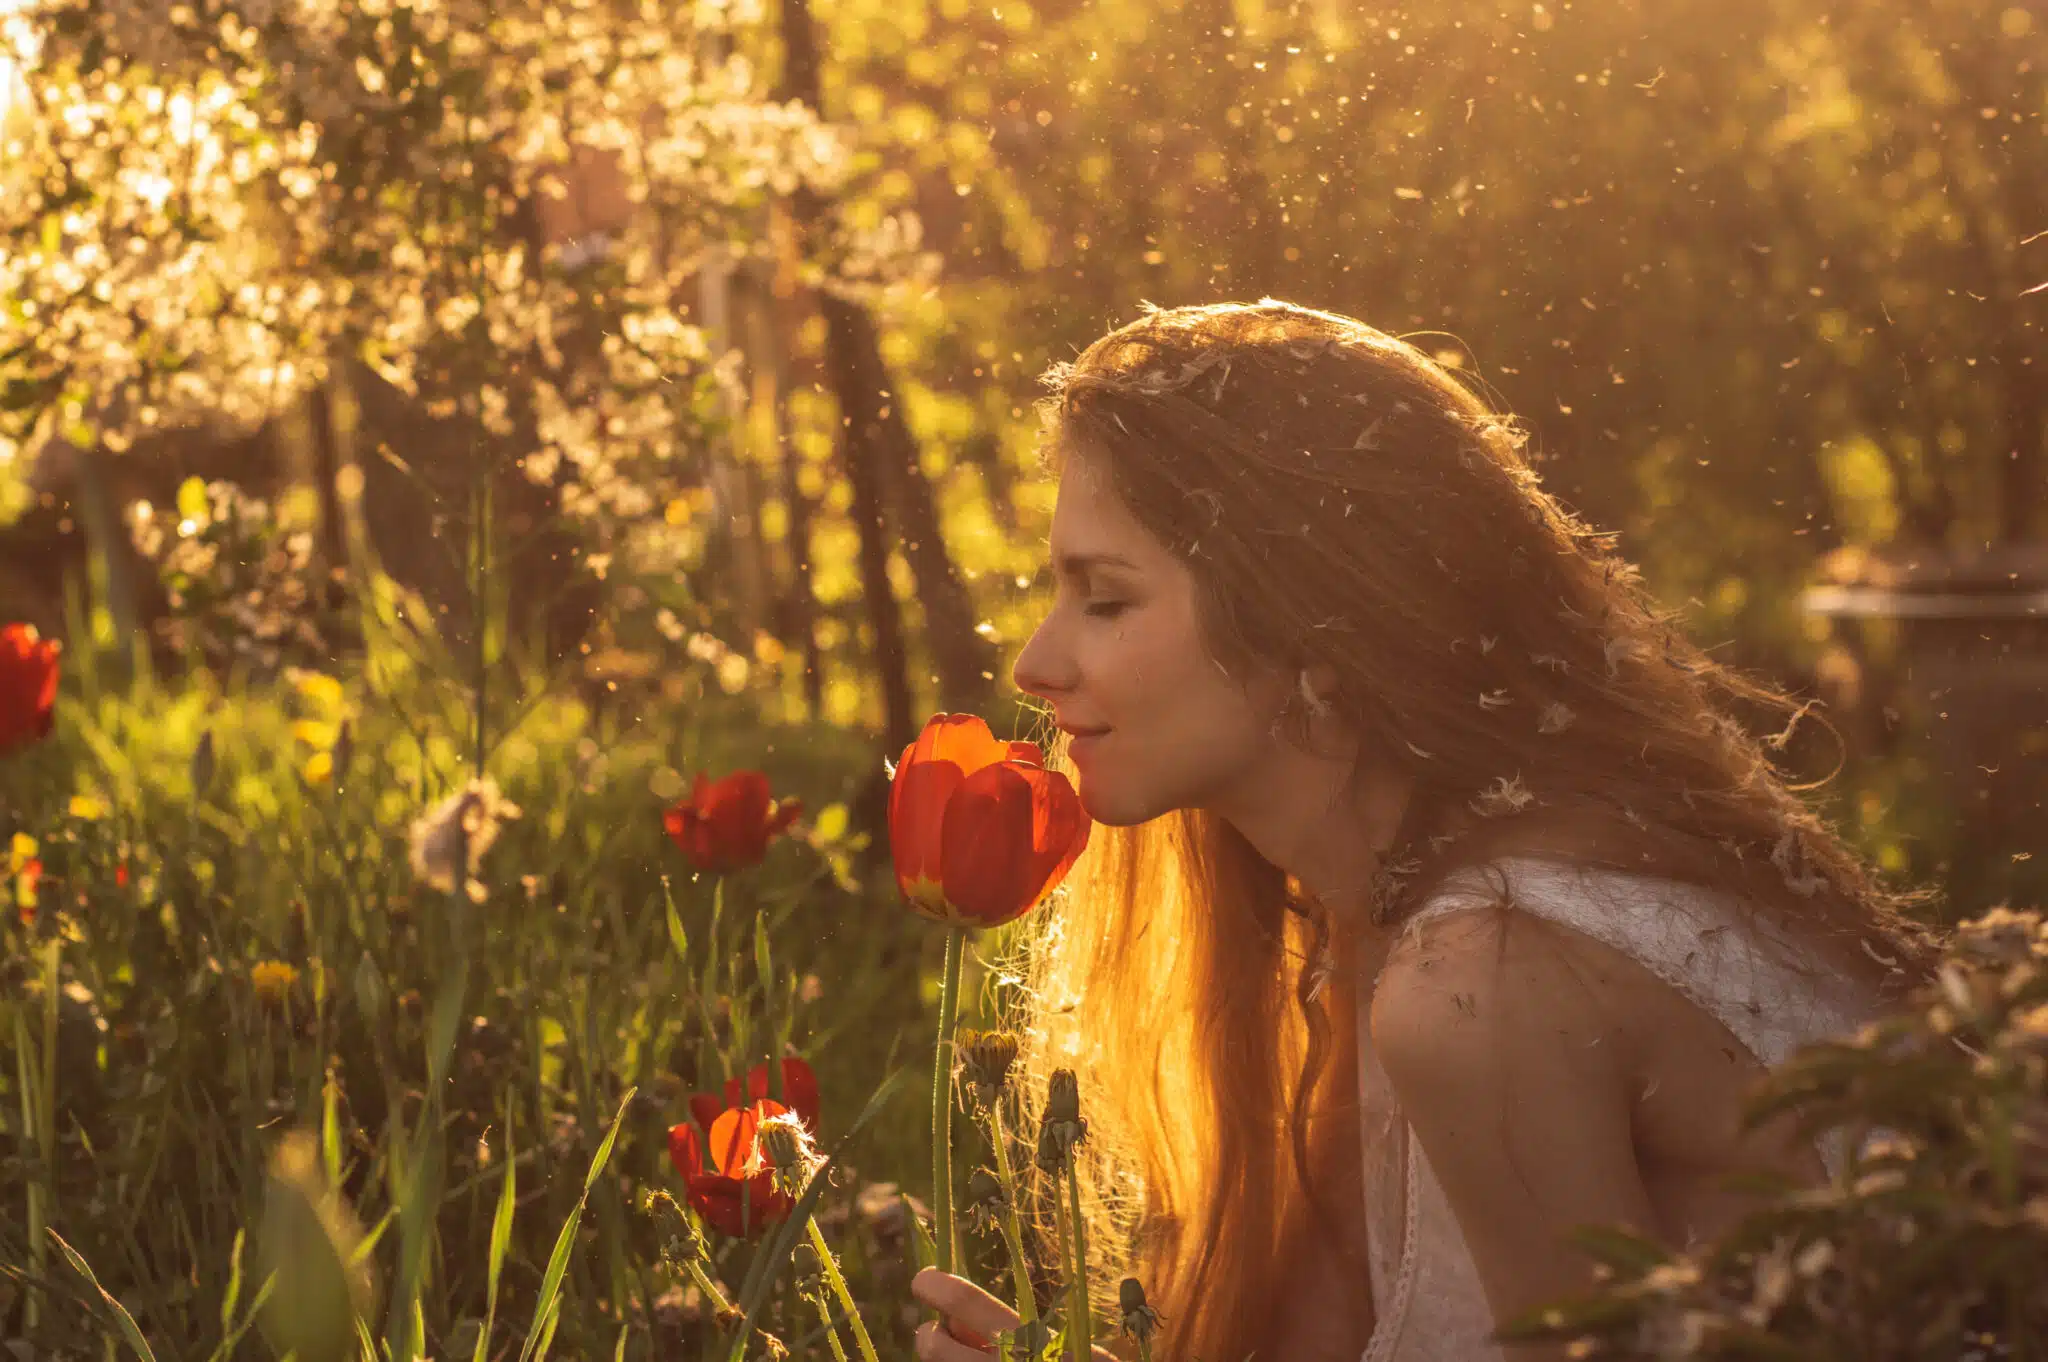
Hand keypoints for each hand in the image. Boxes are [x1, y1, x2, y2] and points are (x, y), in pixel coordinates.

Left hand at [910, 1267, 1120, 1361]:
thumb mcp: (1072, 1350)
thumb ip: (1024, 1334)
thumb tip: (967, 1322)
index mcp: (1031, 1341)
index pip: (966, 1302)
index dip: (936, 1286)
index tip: (923, 1280)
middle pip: (934, 1345)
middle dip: (927, 1336)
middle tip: (933, 1334)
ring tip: (959, 1360)